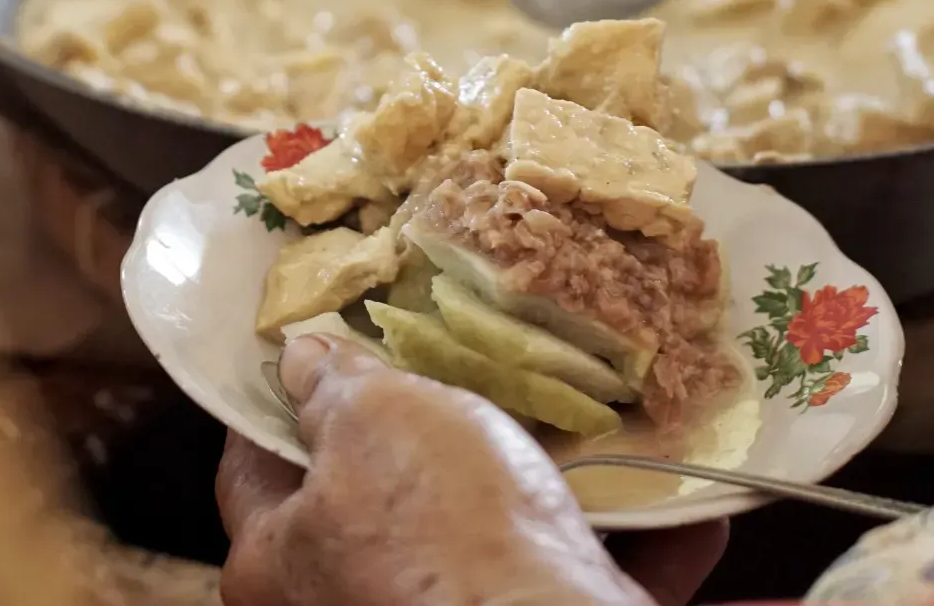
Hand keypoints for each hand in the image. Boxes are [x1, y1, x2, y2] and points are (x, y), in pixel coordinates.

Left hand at [217, 336, 726, 605]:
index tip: (315, 351)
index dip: (283, 404)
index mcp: (279, 562)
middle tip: (465, 374)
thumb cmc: (443, 538)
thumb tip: (301, 357)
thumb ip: (335, 386)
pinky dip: (629, 549)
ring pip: (489, 549)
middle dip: (431, 443)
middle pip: (380, 506)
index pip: (254, 468)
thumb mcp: (375, 423)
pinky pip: (578, 586)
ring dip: (544, 490)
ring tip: (584, 424)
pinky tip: (680, 504)